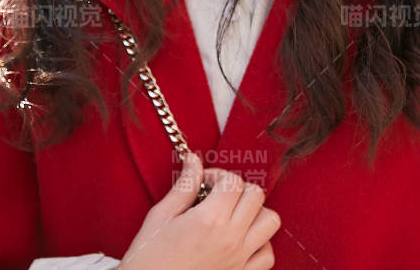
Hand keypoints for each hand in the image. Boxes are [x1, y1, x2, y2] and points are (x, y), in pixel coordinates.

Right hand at [118, 152, 279, 269]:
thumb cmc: (148, 258)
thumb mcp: (160, 217)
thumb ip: (184, 187)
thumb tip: (193, 161)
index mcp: (209, 220)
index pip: (233, 181)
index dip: (218, 174)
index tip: (203, 182)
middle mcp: (230, 239)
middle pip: (256, 195)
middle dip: (238, 188)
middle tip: (218, 194)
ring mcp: (239, 260)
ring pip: (270, 222)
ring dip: (255, 212)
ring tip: (233, 215)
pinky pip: (268, 255)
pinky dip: (261, 244)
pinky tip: (241, 240)